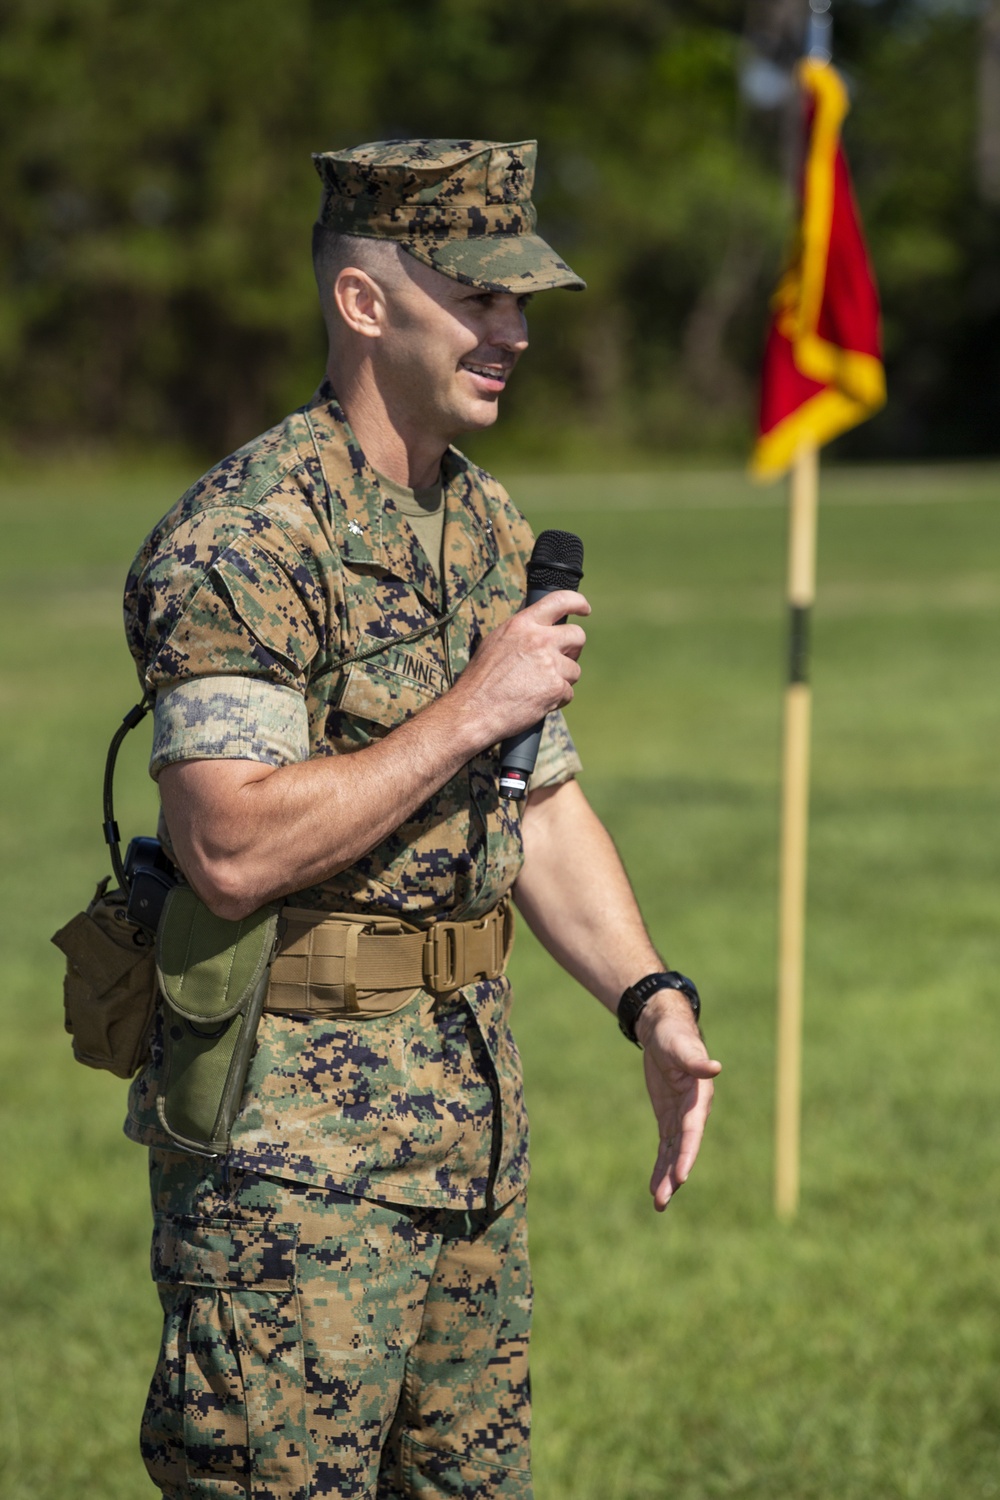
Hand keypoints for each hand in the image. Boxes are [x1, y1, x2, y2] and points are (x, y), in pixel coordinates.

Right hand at [451, 588, 589, 745]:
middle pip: (577, 636)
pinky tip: (537, 701)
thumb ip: (521, 633)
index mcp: (522, 624)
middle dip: (573, 649)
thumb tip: (537, 628)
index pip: (560, 601)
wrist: (474, 710)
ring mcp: (550, 664)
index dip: (578, 602)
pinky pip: (568, 692)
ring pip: (574, 669)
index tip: (584, 609)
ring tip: (537, 687)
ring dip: (562, 679)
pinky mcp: (556, 688)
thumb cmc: (480, 680)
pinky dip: (557, 699)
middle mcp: (539, 640)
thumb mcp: (495, 642)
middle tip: (562, 660)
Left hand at [636, 992, 721, 1211]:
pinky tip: (656, 1188)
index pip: (693, 1131)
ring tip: (659, 1204)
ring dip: (667, 1179)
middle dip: (674, 1175)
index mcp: (699, 1098)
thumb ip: (695, 1060)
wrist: (664, 1031)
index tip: (680, 1176)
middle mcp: (693, 1113)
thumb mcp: (680, 1046)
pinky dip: (661, 1168)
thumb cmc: (674, 1035)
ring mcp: (680, 1118)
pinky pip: (665, 1148)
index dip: (687, 1153)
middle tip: (662, 1200)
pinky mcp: (669, 1119)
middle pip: (684, 1149)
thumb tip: (715, 1066)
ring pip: (674, 1154)